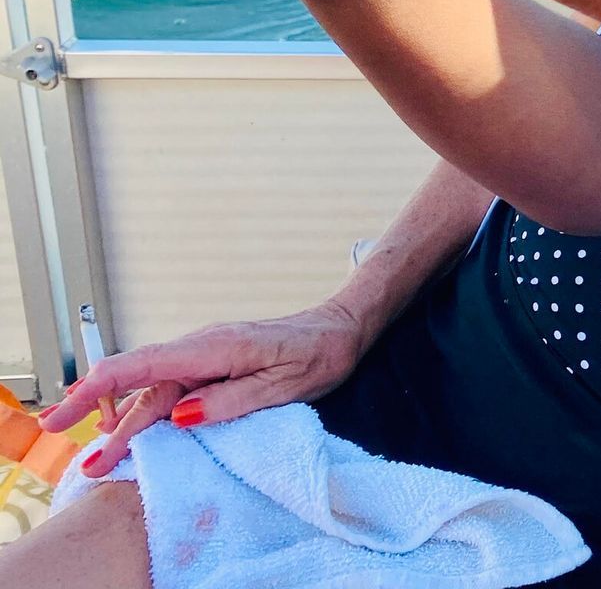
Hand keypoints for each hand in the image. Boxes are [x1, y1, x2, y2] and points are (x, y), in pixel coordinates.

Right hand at [37, 300, 372, 475]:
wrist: (342, 328)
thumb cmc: (320, 354)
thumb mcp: (284, 384)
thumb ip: (232, 399)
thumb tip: (182, 416)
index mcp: (216, 348)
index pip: (144, 364)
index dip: (99, 388)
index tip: (67, 411)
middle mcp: (203, 347)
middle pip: (144, 387)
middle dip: (110, 424)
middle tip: (89, 465)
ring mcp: (206, 354)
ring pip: (155, 390)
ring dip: (127, 423)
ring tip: (103, 459)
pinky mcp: (212, 364)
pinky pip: (171, 387)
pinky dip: (148, 410)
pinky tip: (131, 429)